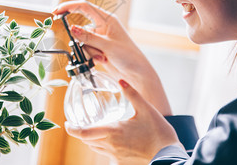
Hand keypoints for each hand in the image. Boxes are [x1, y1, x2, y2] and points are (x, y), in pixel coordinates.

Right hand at [52, 0, 171, 114]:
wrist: (137, 73)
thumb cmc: (129, 56)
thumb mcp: (108, 46)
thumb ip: (88, 37)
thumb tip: (71, 28)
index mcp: (107, 19)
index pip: (84, 7)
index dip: (69, 7)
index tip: (55, 11)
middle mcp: (103, 26)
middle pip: (81, 27)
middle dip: (83, 40)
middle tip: (90, 47)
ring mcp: (100, 38)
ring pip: (82, 41)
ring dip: (90, 51)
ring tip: (104, 57)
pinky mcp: (98, 48)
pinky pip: (85, 50)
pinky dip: (91, 56)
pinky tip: (103, 60)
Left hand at [65, 80, 183, 164]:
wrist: (169, 154)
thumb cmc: (158, 131)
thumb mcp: (145, 108)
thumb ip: (131, 93)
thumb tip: (120, 80)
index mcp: (113, 131)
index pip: (84, 133)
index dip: (72, 129)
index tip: (67, 124)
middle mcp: (111, 145)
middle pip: (87, 141)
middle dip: (82, 133)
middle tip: (80, 124)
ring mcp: (115, 156)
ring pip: (95, 148)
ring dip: (91, 140)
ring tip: (94, 130)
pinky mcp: (121, 162)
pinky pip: (106, 154)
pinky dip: (103, 146)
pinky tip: (111, 140)